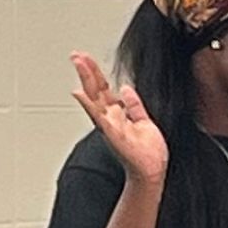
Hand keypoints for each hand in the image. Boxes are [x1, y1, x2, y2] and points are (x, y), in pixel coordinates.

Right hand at [70, 51, 168, 185]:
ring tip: (78, 64)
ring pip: (95, 99)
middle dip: (86, 71)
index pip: (103, 89)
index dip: (95, 72)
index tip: (85, 58)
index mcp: (116, 115)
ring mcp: (110, 126)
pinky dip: (89, 106)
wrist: (151, 172)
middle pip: (95, 90)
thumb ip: (134, 105)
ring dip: (86, 80)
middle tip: (76, 55)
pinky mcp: (114, 135)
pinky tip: (81, 95)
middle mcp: (110, 119)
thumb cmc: (147, 154)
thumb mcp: (143, 122)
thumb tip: (126, 89)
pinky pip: (100, 118)